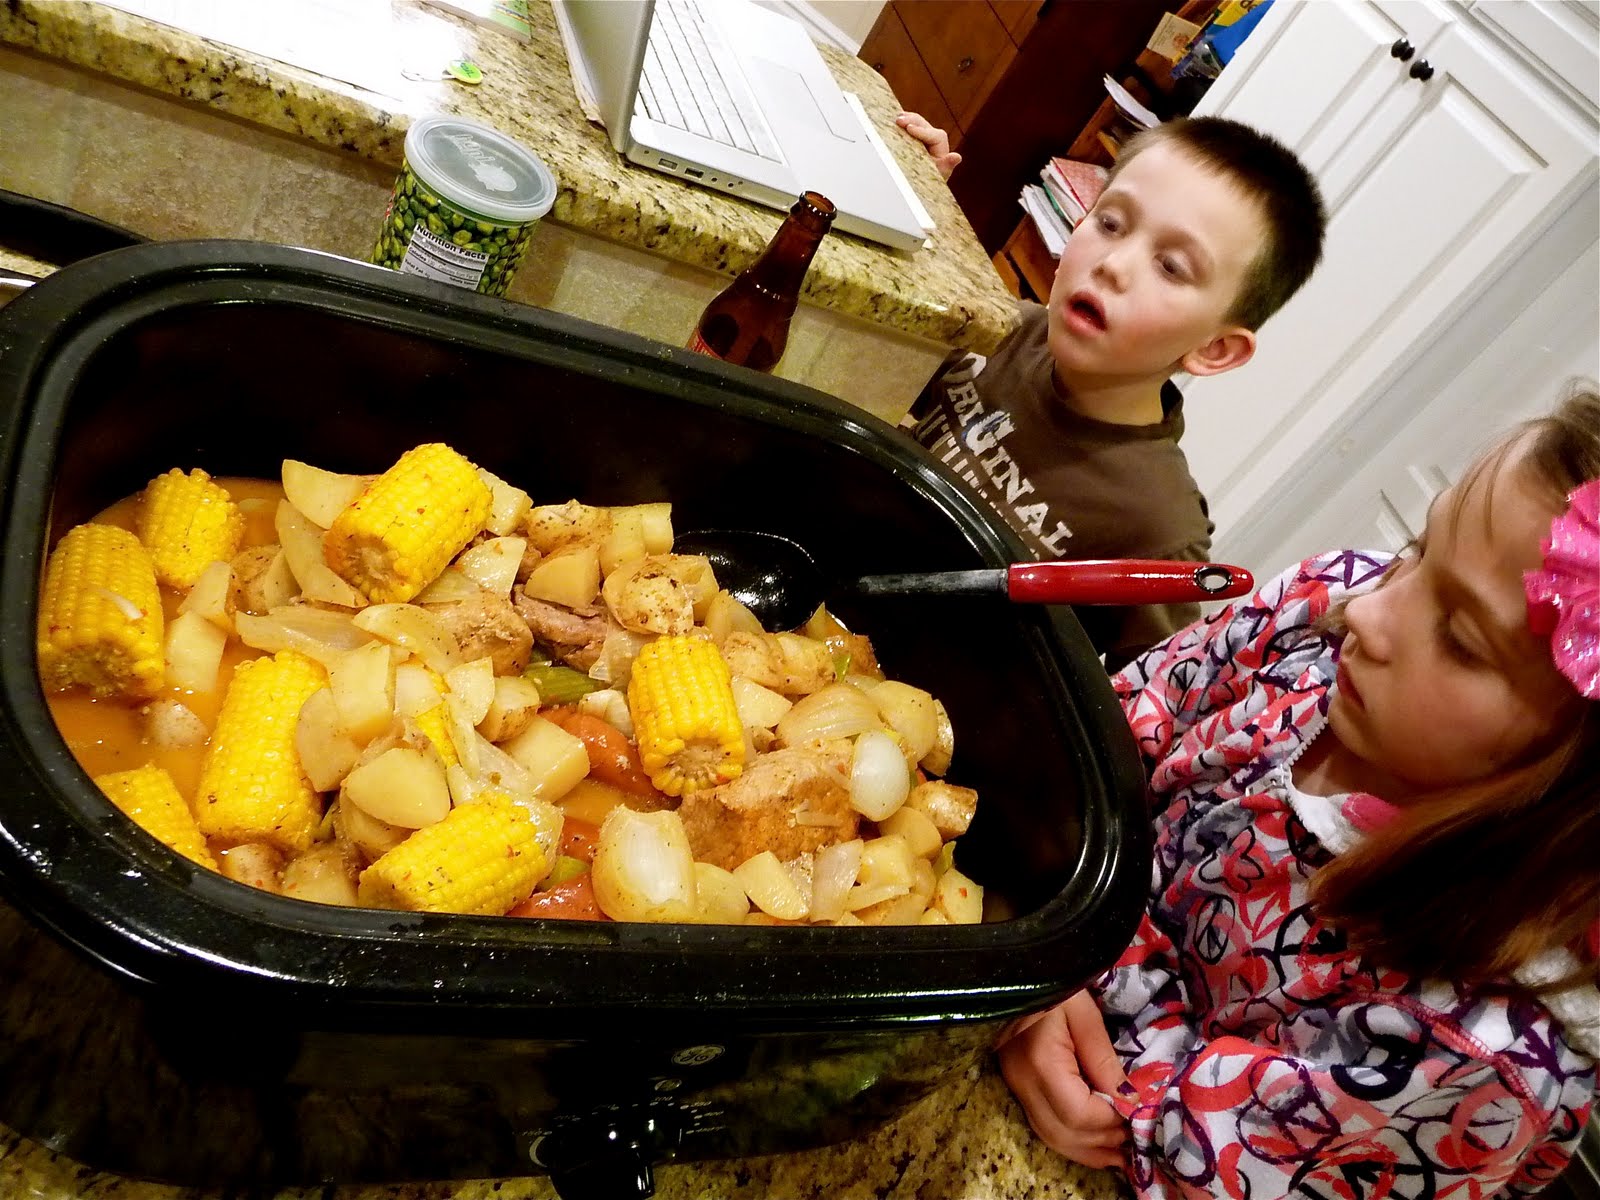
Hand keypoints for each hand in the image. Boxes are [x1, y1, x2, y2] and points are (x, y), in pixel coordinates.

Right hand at [895, 111, 961, 179]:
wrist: (923, 181)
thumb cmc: (930, 179)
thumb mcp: (938, 175)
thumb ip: (947, 166)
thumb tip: (957, 157)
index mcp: (940, 144)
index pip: (933, 134)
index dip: (921, 130)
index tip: (909, 128)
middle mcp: (933, 136)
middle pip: (922, 123)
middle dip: (911, 120)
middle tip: (898, 120)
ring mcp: (922, 134)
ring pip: (915, 121)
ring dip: (905, 118)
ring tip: (894, 119)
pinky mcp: (914, 134)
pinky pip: (908, 124)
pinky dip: (901, 121)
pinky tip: (891, 121)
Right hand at [998, 991, 1130, 1168]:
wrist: (1014, 968)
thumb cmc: (1055, 983)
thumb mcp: (1083, 1013)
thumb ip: (1103, 1059)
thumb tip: (1128, 1102)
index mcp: (1040, 1062)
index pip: (1079, 1114)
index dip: (1112, 1122)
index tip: (1139, 1115)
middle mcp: (1022, 1082)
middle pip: (1065, 1134)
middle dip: (1103, 1144)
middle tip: (1136, 1141)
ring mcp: (1015, 1086)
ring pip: (1052, 1138)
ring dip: (1088, 1151)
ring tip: (1121, 1154)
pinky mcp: (1016, 1085)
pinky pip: (1044, 1127)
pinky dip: (1072, 1140)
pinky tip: (1095, 1142)